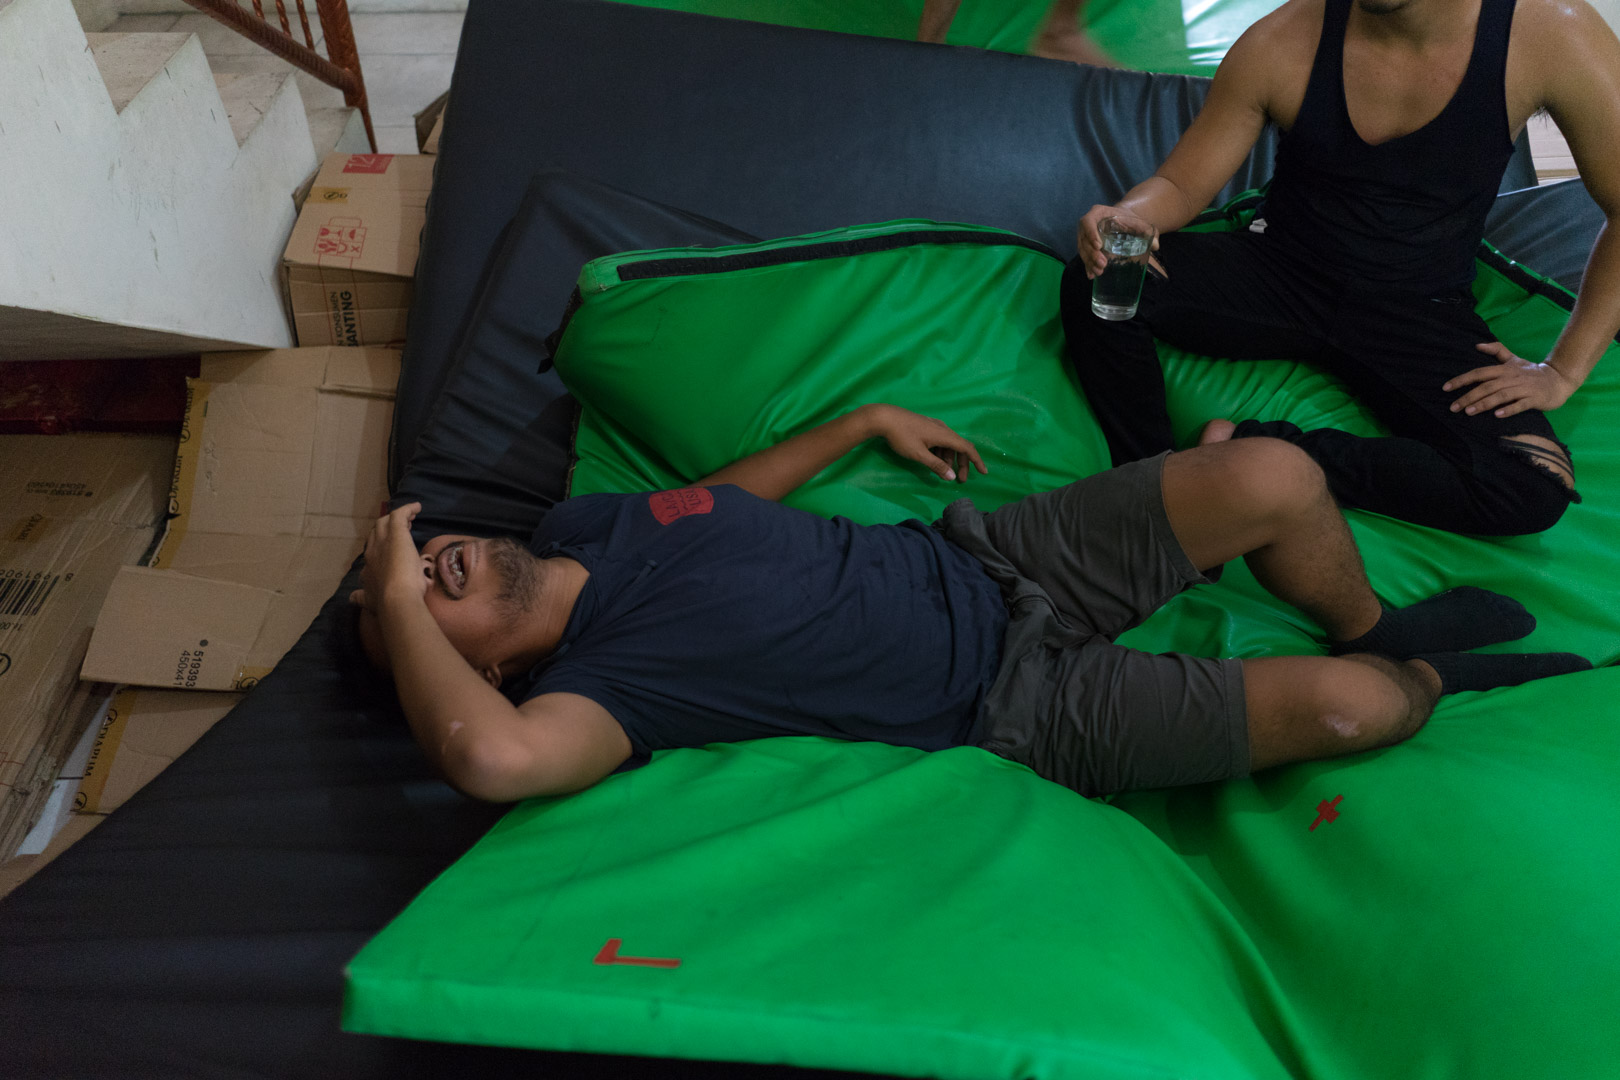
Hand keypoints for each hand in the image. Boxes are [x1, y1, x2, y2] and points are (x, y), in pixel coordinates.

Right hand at [350, 502, 425, 612]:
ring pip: (384, 522)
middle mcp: (372, 551)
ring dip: (396, 518)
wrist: (395, 598)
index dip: (380, 547)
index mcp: (369, 565)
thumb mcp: (370, 600)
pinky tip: (417, 507)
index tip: (391, 549)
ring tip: (410, 518)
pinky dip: (408, 509)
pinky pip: (399, 515)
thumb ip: (362, 597)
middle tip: (401, 529)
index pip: (372, 551)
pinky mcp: (397, 534)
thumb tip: (352, 598)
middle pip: (376, 532)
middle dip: (386, 529)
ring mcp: (383, 541)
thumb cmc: (387, 601)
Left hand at [866, 405, 987, 481]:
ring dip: (948, 459)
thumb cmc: (901, 436)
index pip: (967, 448)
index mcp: (944, 434)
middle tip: (959, 479)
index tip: (983, 472)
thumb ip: (936, 466)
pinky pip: (939, 441)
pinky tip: (932, 460)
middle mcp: (942, 428)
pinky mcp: (925, 426)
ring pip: (948, 444)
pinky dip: (940, 452)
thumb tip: (951, 476)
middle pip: (958, 447)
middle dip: (962, 464)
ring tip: (941, 472)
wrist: (884, 417)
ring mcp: (933, 426)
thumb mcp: (919, 454)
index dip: (976, 460)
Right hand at [1076, 205, 1162, 279]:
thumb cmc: (1130, 220)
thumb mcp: (1140, 223)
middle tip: (1103, 264)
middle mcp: (1088, 224)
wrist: (1123, 220)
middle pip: (1084, 239)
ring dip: (1089, 262)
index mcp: (1098, 213)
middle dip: (1091, 253)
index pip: (1088, 222)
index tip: (1099, 246)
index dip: (1090, 233)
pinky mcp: (1086, 246)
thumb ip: (1149, 231)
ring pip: (1082, 249)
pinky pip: (1084, 256)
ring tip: (1099, 272)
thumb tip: (1156, 246)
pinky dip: (1088, 266)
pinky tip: (1092, 275)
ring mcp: (1085, 235)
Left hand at [1444, 343, 1577, 418]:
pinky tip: (1497, 415)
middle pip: (1487, 386)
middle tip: (1453, 407)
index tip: (1445, 388)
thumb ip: (1497, 351)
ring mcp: (1524, 388)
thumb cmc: (1531, 371)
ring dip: (1484, 403)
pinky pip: (1520, 405)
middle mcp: (1511, 377)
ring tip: (1469, 412)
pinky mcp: (1534, 399)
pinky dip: (1509, 409)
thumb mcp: (1513, 359)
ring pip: (1501, 396)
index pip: (1479, 373)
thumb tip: (1477, 344)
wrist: (1558, 380)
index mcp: (1504, 369)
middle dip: (1468, 396)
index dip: (1462, 379)